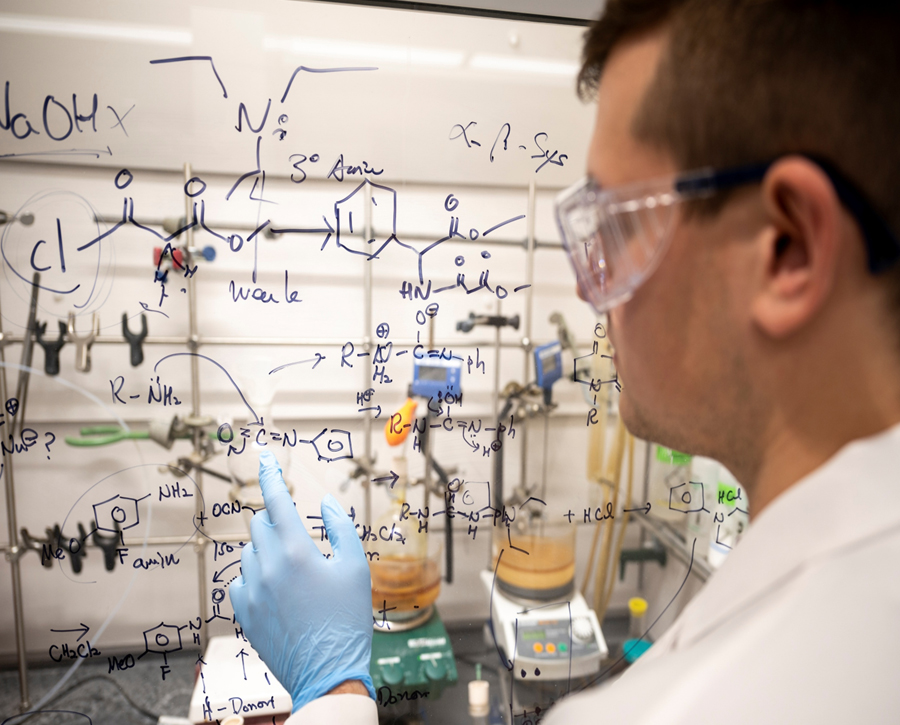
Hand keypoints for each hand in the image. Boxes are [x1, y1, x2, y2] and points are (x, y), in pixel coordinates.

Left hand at [229, 450, 374, 711]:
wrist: (329, 672)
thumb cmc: (348, 619)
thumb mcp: (356, 568)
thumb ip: (341, 528)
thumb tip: (326, 502)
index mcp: (297, 551)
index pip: (276, 500)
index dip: (269, 474)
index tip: (263, 456)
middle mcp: (268, 567)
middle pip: (260, 523)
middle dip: (278, 521)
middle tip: (301, 541)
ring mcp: (252, 591)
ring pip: (249, 551)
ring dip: (267, 549)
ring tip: (293, 572)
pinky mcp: (243, 612)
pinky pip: (241, 579)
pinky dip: (256, 576)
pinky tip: (277, 591)